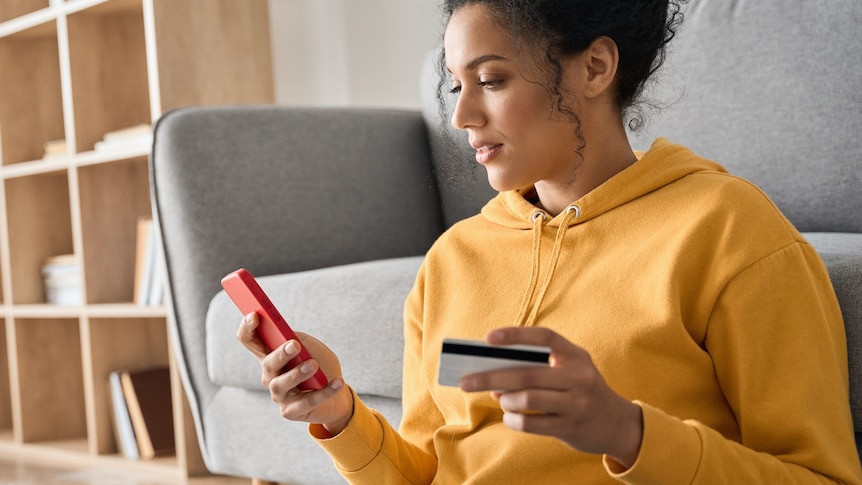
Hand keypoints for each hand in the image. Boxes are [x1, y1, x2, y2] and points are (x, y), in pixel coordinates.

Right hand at [236, 312, 353, 433]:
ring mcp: (279, 395)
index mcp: (270, 355)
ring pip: (281, 385)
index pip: (249, 340)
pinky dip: (324, 392)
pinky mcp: (290, 411)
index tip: (255, 315)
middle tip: (294, 345)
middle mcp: (270, 375)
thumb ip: (299, 340)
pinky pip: (306, 402)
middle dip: (280, 354)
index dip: (247, 328)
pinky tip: (337, 382)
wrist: (337, 391)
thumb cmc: (320, 365)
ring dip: (297, 374)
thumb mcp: (311, 347)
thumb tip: (290, 338)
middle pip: (268, 364)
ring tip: (314, 365)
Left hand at [459, 327, 642, 468]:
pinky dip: (514, 420)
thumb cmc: (582, 391)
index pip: (544, 337)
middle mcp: (578, 377)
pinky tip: (510, 417)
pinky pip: (531, 423)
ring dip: (506, 400)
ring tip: (500, 399)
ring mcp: (576, 403)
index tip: (488, 338)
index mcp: (576, 355)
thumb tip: (494, 372)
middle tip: (466, 381)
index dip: (516, 335)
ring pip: (528, 399)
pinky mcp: (571, 427)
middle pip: (527, 373)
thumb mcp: (570, 371)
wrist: (618, 424)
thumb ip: (538, 367)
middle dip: (491, 376)